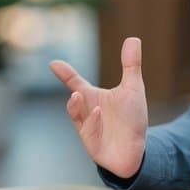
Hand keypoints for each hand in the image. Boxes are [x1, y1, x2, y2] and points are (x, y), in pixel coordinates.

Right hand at [49, 37, 148, 178]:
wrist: (136, 151)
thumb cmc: (131, 120)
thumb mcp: (133, 89)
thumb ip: (131, 65)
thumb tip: (133, 38)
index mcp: (92, 98)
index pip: (75, 82)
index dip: (65, 73)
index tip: (53, 64)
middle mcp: (86, 112)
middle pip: (73, 101)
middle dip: (71, 94)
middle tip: (73, 85)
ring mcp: (88, 129)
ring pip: (78, 118)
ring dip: (78, 107)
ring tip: (79, 95)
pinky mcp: (93, 145)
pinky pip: (89, 134)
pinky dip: (92, 123)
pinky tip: (98, 112)